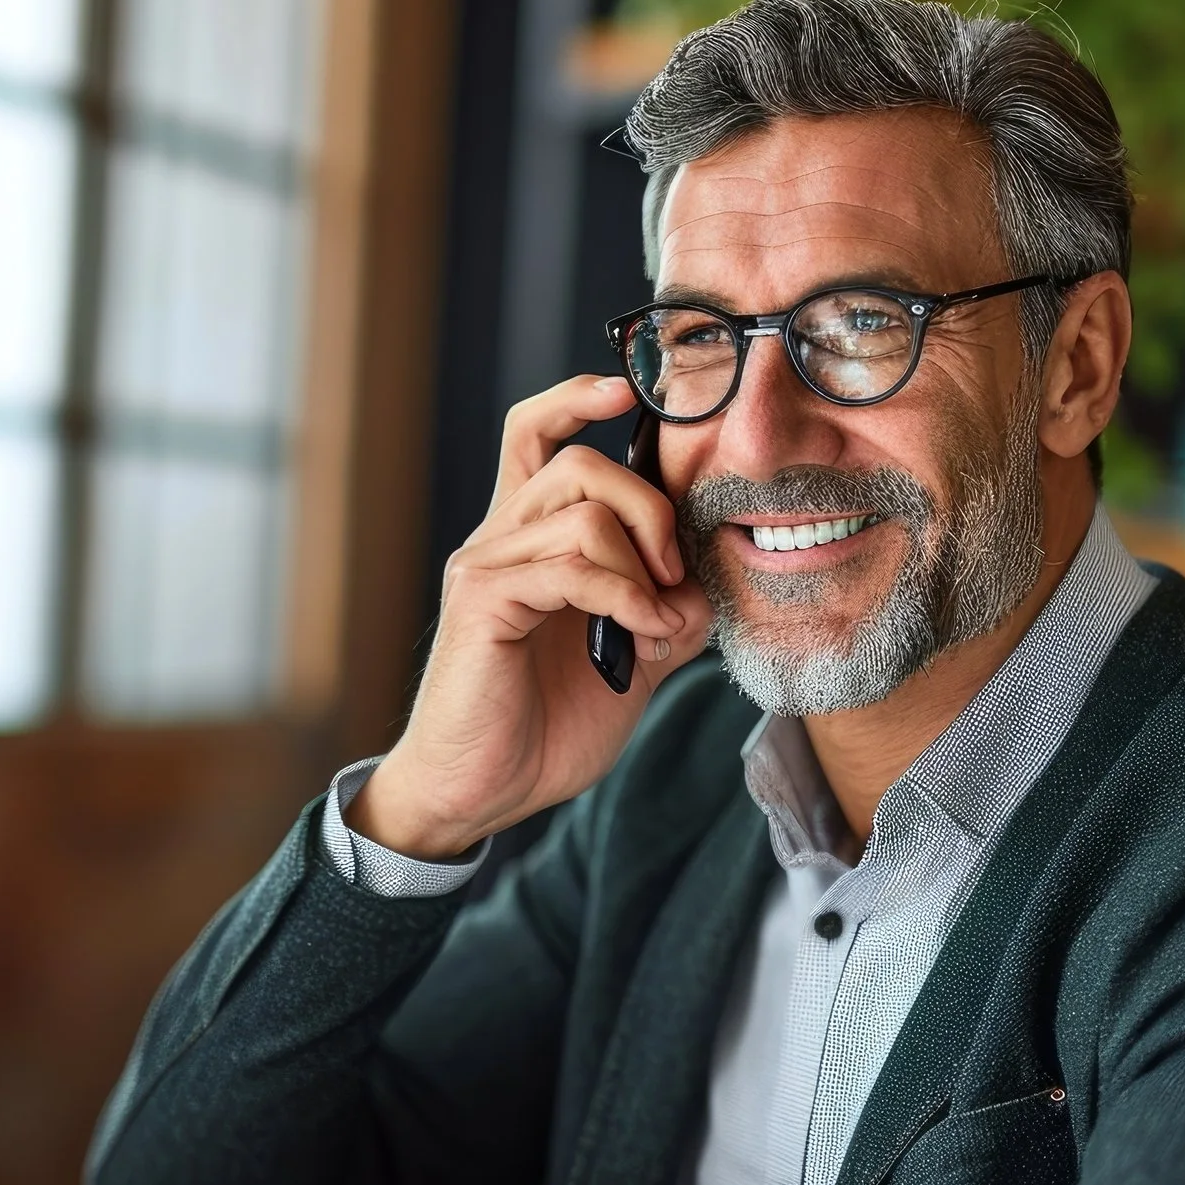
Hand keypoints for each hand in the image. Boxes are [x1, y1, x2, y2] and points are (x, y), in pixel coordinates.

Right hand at [348, 375, 713, 860]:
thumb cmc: (542, 727)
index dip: (576, 399)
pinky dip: (625, 596)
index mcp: (530, 542)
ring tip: (656, 622)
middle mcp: (501, 540)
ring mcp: (487, 566)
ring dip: (644, 565)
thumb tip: (704, 582)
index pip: (536, 434)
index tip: (625, 392)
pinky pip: (571, 565)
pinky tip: (638, 634)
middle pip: (580, 462)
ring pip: (584, 510)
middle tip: (675, 574)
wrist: (480, 792)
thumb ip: (666, 612)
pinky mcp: (483, 600)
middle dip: (651, 506)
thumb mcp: (630, 661)